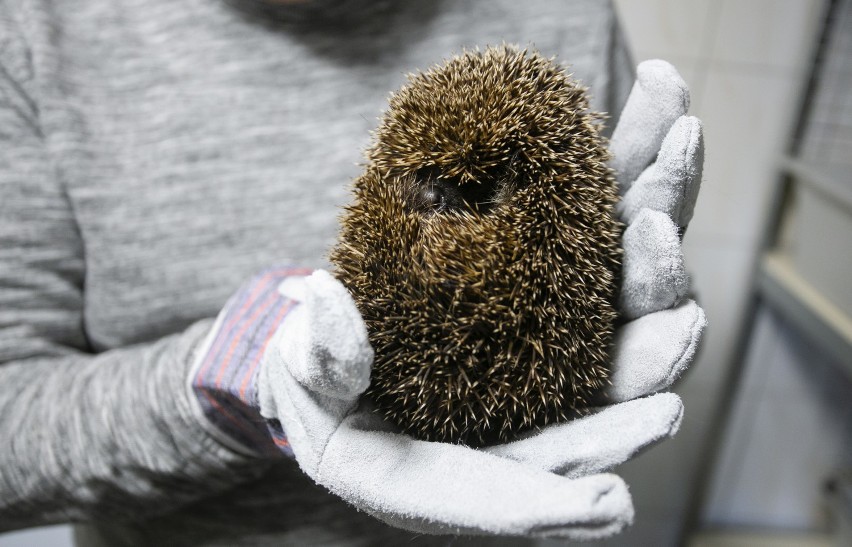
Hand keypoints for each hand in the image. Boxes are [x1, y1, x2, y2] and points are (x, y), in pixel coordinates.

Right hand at [188, 59, 705, 539]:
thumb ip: (321, 358)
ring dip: (657, 264)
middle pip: (605, 401)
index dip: (558, 497)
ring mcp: (550, 356)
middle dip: (647, 366)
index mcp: (459, 462)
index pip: (516, 489)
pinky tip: (658, 143)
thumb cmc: (323, 384)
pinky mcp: (555, 303)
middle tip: (682, 321)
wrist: (347, 352)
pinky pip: (608, 262)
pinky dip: (634, 206)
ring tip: (671, 186)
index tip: (610, 502)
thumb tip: (328, 301)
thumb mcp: (308, 380)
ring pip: (626, 319)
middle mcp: (526, 418)